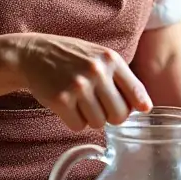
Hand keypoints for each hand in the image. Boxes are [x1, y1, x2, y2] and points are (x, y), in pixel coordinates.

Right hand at [13, 33, 151, 130]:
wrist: (35, 53)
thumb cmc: (73, 58)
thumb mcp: (100, 57)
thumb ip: (122, 77)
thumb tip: (145, 106)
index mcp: (111, 60)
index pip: (136, 91)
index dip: (139, 105)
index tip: (142, 111)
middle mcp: (97, 71)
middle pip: (120, 115)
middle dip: (112, 116)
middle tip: (102, 108)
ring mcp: (78, 86)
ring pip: (99, 123)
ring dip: (92, 119)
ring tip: (81, 103)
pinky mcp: (60, 99)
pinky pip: (78, 126)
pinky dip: (75, 121)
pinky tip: (69, 107)